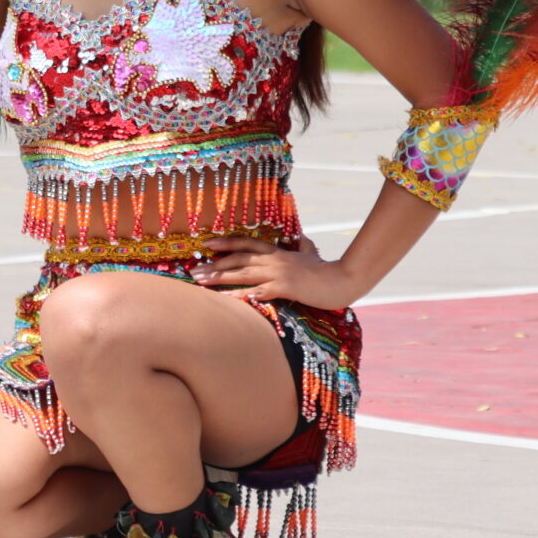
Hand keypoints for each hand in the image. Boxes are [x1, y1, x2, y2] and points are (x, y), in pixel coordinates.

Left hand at [196, 236, 363, 310]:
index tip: (207, 244)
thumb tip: (303, 238)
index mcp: (279, 252)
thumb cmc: (328, 271)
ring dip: (219, 277)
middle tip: (194, 271)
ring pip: (243, 273)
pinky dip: (241, 294)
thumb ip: (304, 247)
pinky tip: (225, 298)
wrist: (344, 280)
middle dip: (215, 265)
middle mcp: (274, 260)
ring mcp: (278, 273)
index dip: (226, 243)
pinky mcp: (285, 287)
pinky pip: (258, 291)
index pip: (247, 244)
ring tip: (200, 281)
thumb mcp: (313, 255)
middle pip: (238, 260)